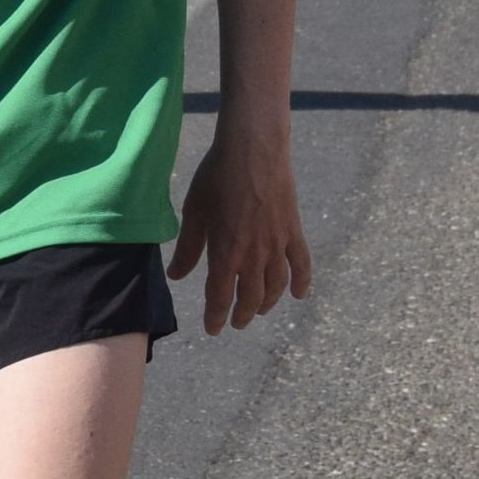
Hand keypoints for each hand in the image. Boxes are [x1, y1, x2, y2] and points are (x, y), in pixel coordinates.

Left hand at [168, 125, 310, 334]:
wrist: (254, 149)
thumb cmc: (217, 176)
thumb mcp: (195, 212)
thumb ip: (188, 248)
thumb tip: (177, 276)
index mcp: (226, 252)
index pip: (220, 296)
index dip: (216, 316)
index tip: (213, 329)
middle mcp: (254, 254)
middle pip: (250, 296)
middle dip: (242, 314)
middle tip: (236, 323)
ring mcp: (278, 244)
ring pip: (275, 285)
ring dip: (267, 303)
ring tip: (259, 311)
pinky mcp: (294, 231)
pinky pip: (301, 263)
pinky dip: (301, 282)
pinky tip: (298, 295)